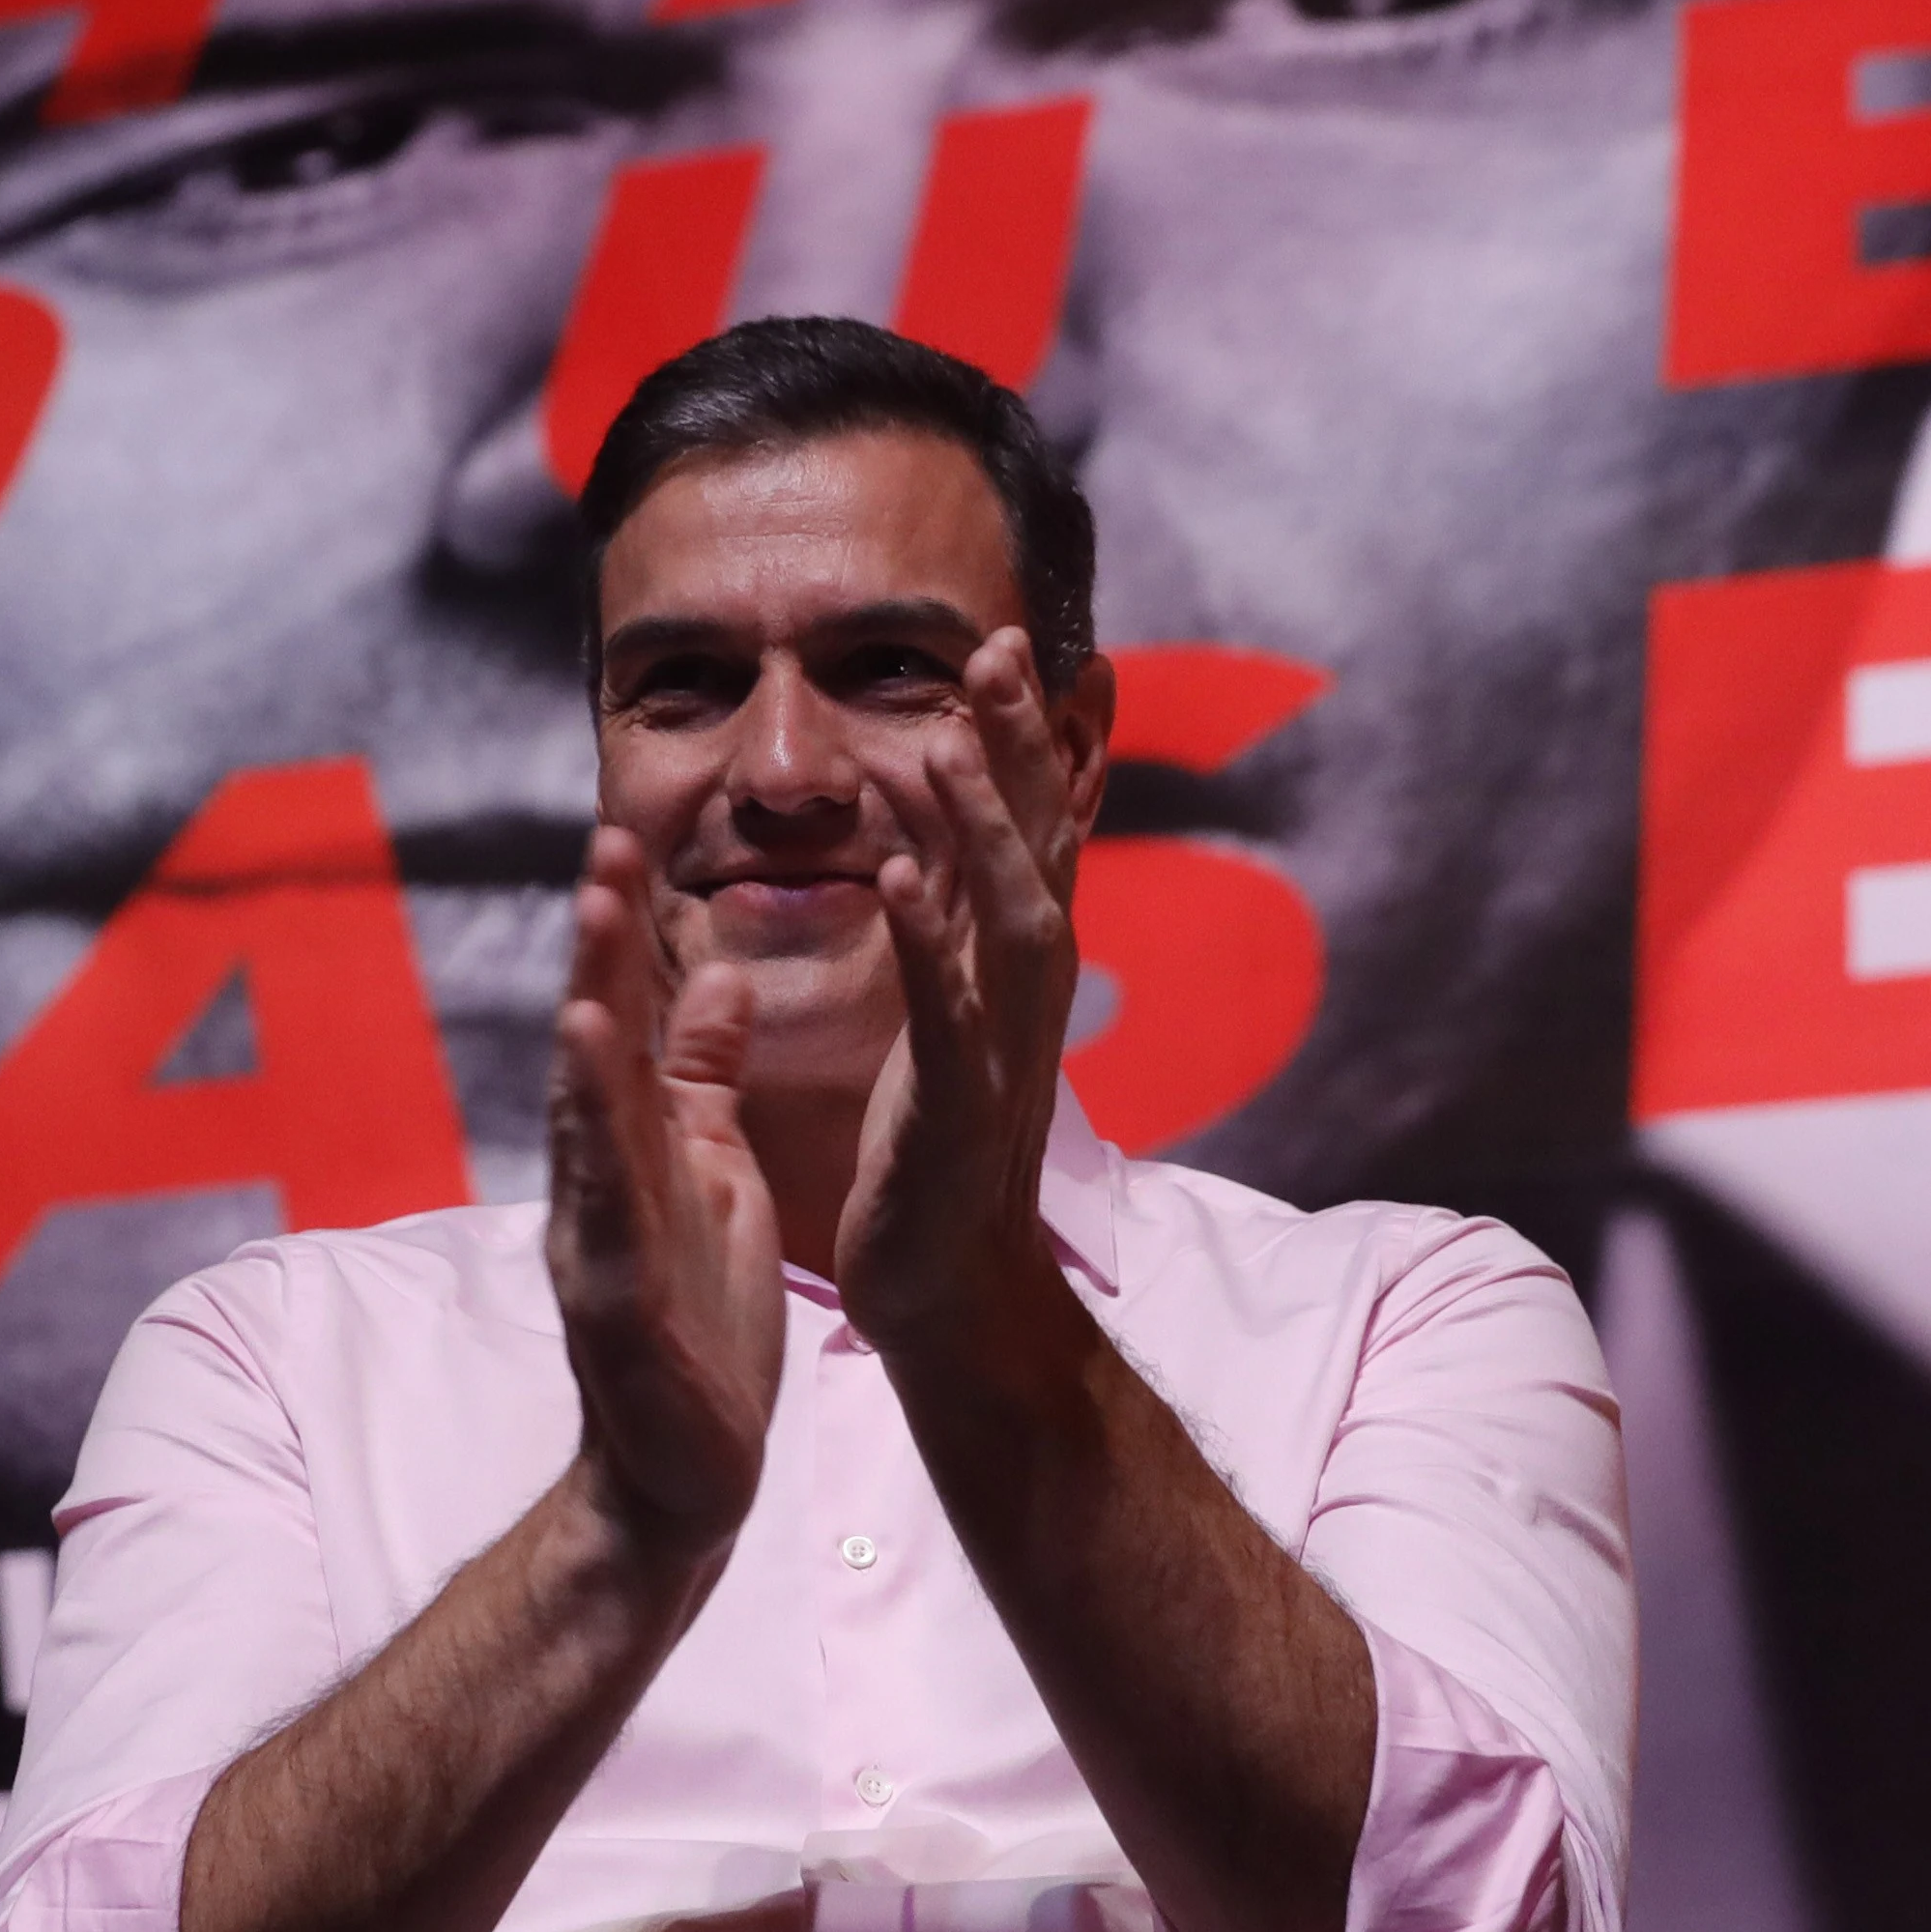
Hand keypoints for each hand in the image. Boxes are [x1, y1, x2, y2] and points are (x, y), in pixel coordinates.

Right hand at [547, 826, 778, 1555]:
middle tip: (606, 839)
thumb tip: (718, 974)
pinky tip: (591, 1060)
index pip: (629, 1018)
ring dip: (587, 1006)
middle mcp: (599, 1173)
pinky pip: (604, 1197)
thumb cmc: (697, 1323)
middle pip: (596, 1040)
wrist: (681, 1474)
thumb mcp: (711, 1177)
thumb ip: (702, 1081)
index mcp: (634, 1144)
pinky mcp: (612, 1291)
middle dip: (600, 942)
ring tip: (593, 918)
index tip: (633, 832)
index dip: (630, 930)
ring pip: (586, 1104)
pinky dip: (594, 1126)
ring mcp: (596, 1230)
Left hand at [845, 630, 1095, 1341]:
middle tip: (998, 648)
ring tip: (947, 738)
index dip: (1026, 739)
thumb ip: (955, 917)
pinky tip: (896, 876)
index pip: (1031, 830)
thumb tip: (949, 823)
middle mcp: (1025, 994)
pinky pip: (943, 1008)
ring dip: (979, 823)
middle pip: (1034, 847)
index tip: (1009, 644)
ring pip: (1002, 913)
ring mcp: (999, 1047)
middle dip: (1017, 748)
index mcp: (1014, 968)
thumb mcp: (954, 1011)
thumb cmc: (937, 1147)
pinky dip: (925, 937)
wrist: (952, 1288)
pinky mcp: (954, 1105)